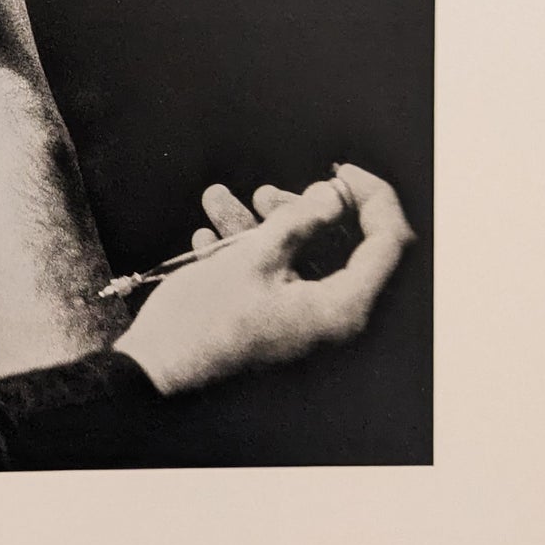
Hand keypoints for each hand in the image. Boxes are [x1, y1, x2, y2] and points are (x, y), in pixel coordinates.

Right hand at [113, 163, 413, 394]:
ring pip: (301, 263)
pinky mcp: (275, 330)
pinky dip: (250, 258)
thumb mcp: (252, 260)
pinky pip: (277, 284)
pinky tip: (208, 241)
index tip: (339, 171)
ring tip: (218, 200)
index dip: (373, 198)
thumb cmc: (204, 322)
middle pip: (342, 250)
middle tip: (266, 193)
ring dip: (262, 229)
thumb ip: (300, 223)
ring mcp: (303, 329)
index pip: (390, 243)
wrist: (155, 373)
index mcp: (344, 310)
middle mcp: (333, 324)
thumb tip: (334, 196)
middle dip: (301, 212)